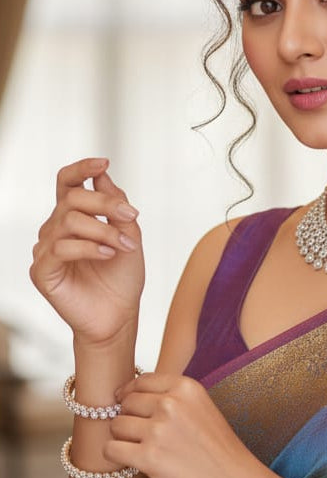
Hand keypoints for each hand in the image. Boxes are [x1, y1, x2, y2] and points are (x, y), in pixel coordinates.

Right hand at [30, 158, 144, 345]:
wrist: (119, 316)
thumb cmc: (122, 278)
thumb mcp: (128, 234)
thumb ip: (115, 205)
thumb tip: (103, 174)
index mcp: (73, 218)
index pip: (67, 184)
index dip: (81, 169)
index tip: (104, 162)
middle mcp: (54, 230)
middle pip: (72, 199)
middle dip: (105, 203)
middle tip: (133, 217)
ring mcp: (46, 250)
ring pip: (69, 221)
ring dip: (103, 229)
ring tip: (125, 245)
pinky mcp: (42, 271)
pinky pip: (61, 248)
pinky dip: (90, 247)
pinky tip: (109, 254)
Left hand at [106, 373, 253, 477]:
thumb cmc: (221, 452)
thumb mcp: (202, 409)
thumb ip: (172, 398)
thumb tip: (127, 396)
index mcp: (186, 387)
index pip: (140, 381)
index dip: (130, 395)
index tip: (129, 408)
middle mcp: (171, 403)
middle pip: (125, 403)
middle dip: (129, 419)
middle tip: (142, 437)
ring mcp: (159, 430)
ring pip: (115, 425)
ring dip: (122, 439)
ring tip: (142, 451)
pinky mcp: (149, 459)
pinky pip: (110, 450)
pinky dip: (117, 458)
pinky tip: (134, 463)